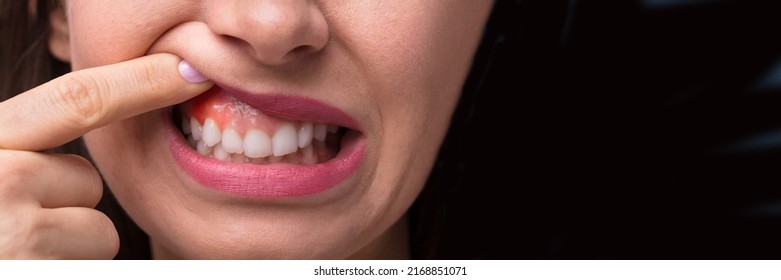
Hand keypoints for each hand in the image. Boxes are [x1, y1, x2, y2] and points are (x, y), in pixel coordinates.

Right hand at [0, 53, 211, 258]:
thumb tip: (85, 154)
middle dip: (64, 204)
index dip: (139, 82)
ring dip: (67, 248)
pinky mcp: (43, 274)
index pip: (77, 100)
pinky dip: (69, 273)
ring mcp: (21, 237)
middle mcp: (1, 182)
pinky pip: (94, 269)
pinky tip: (27, 269)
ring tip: (14, 254)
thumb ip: (18, 148)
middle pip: (88, 182)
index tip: (186, 73)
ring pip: (98, 233)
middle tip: (8, 226)